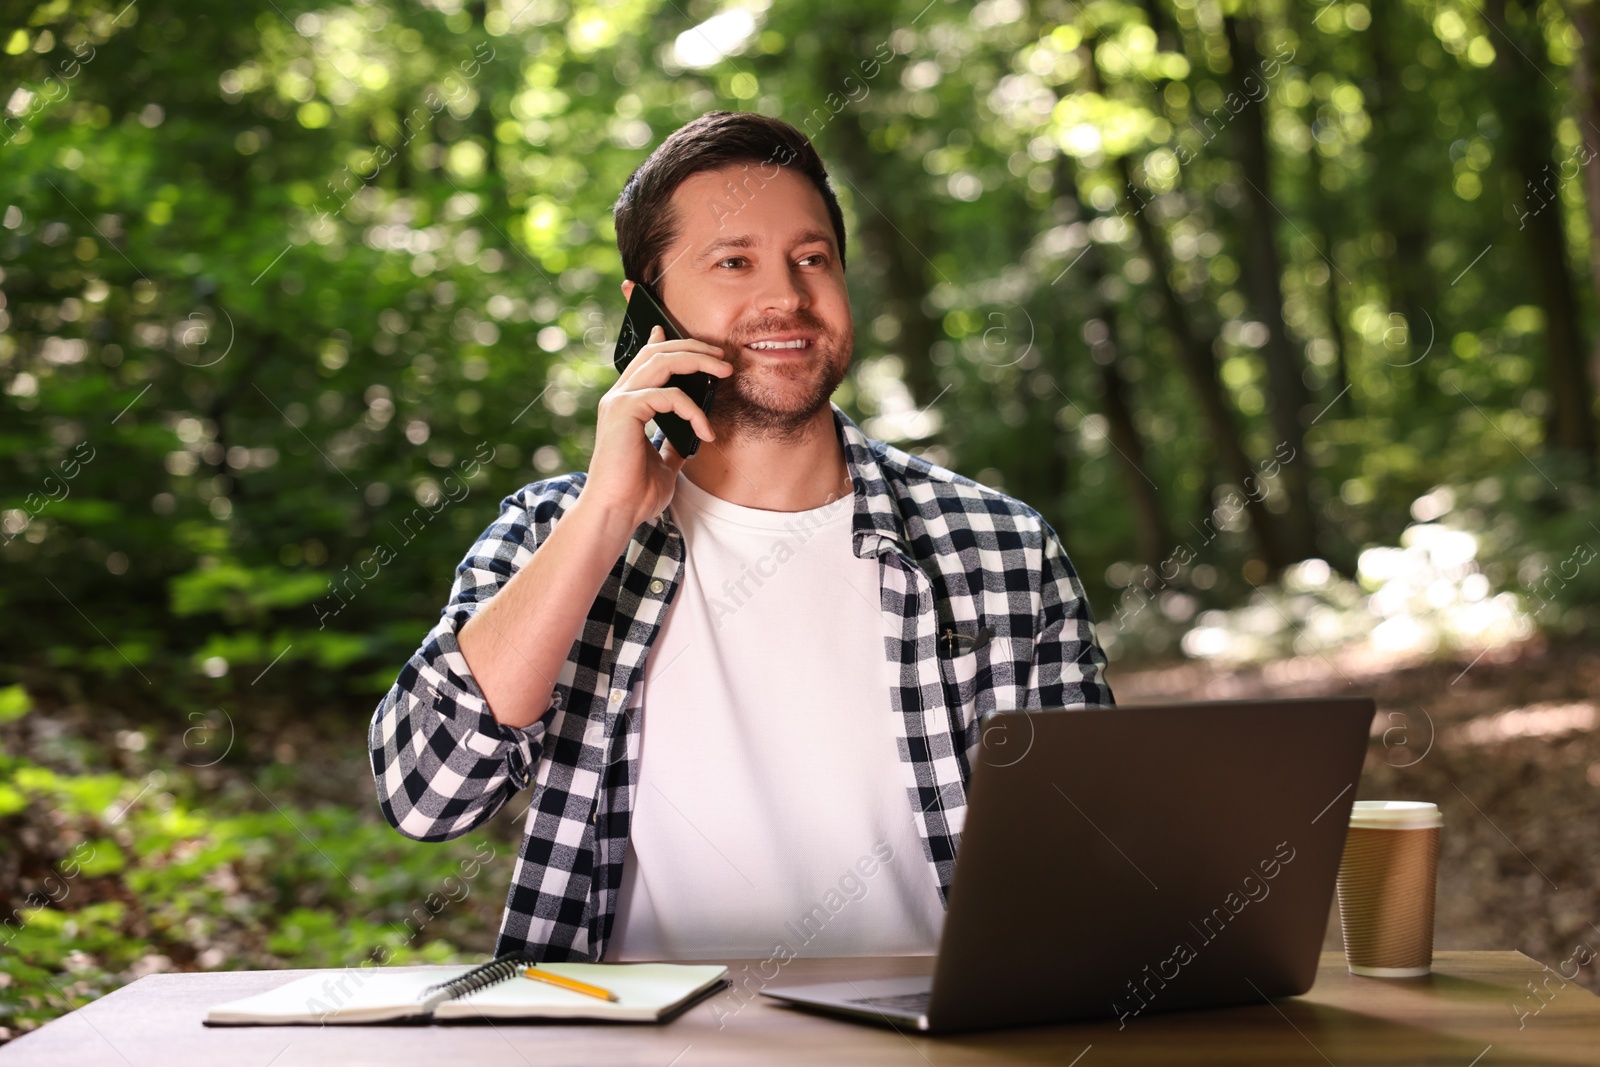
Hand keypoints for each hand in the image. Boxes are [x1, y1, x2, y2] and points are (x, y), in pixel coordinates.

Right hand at [579, 325, 731, 530]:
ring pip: (662, 362)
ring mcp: (619, 401)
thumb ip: (674, 443)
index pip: (645, 360)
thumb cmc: (635, 494)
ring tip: (725, 372)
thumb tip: (691, 435)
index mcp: (626, 405)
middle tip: (723, 358)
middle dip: (694, 348)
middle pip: (658, 352)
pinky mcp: (624, 411)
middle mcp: (619, 397)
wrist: (615, 514)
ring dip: (698, 361)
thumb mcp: (664, 463)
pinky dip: (692, 410)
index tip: (697, 341)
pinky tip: (705, 432)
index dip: (667, 342)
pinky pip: (668, 395)